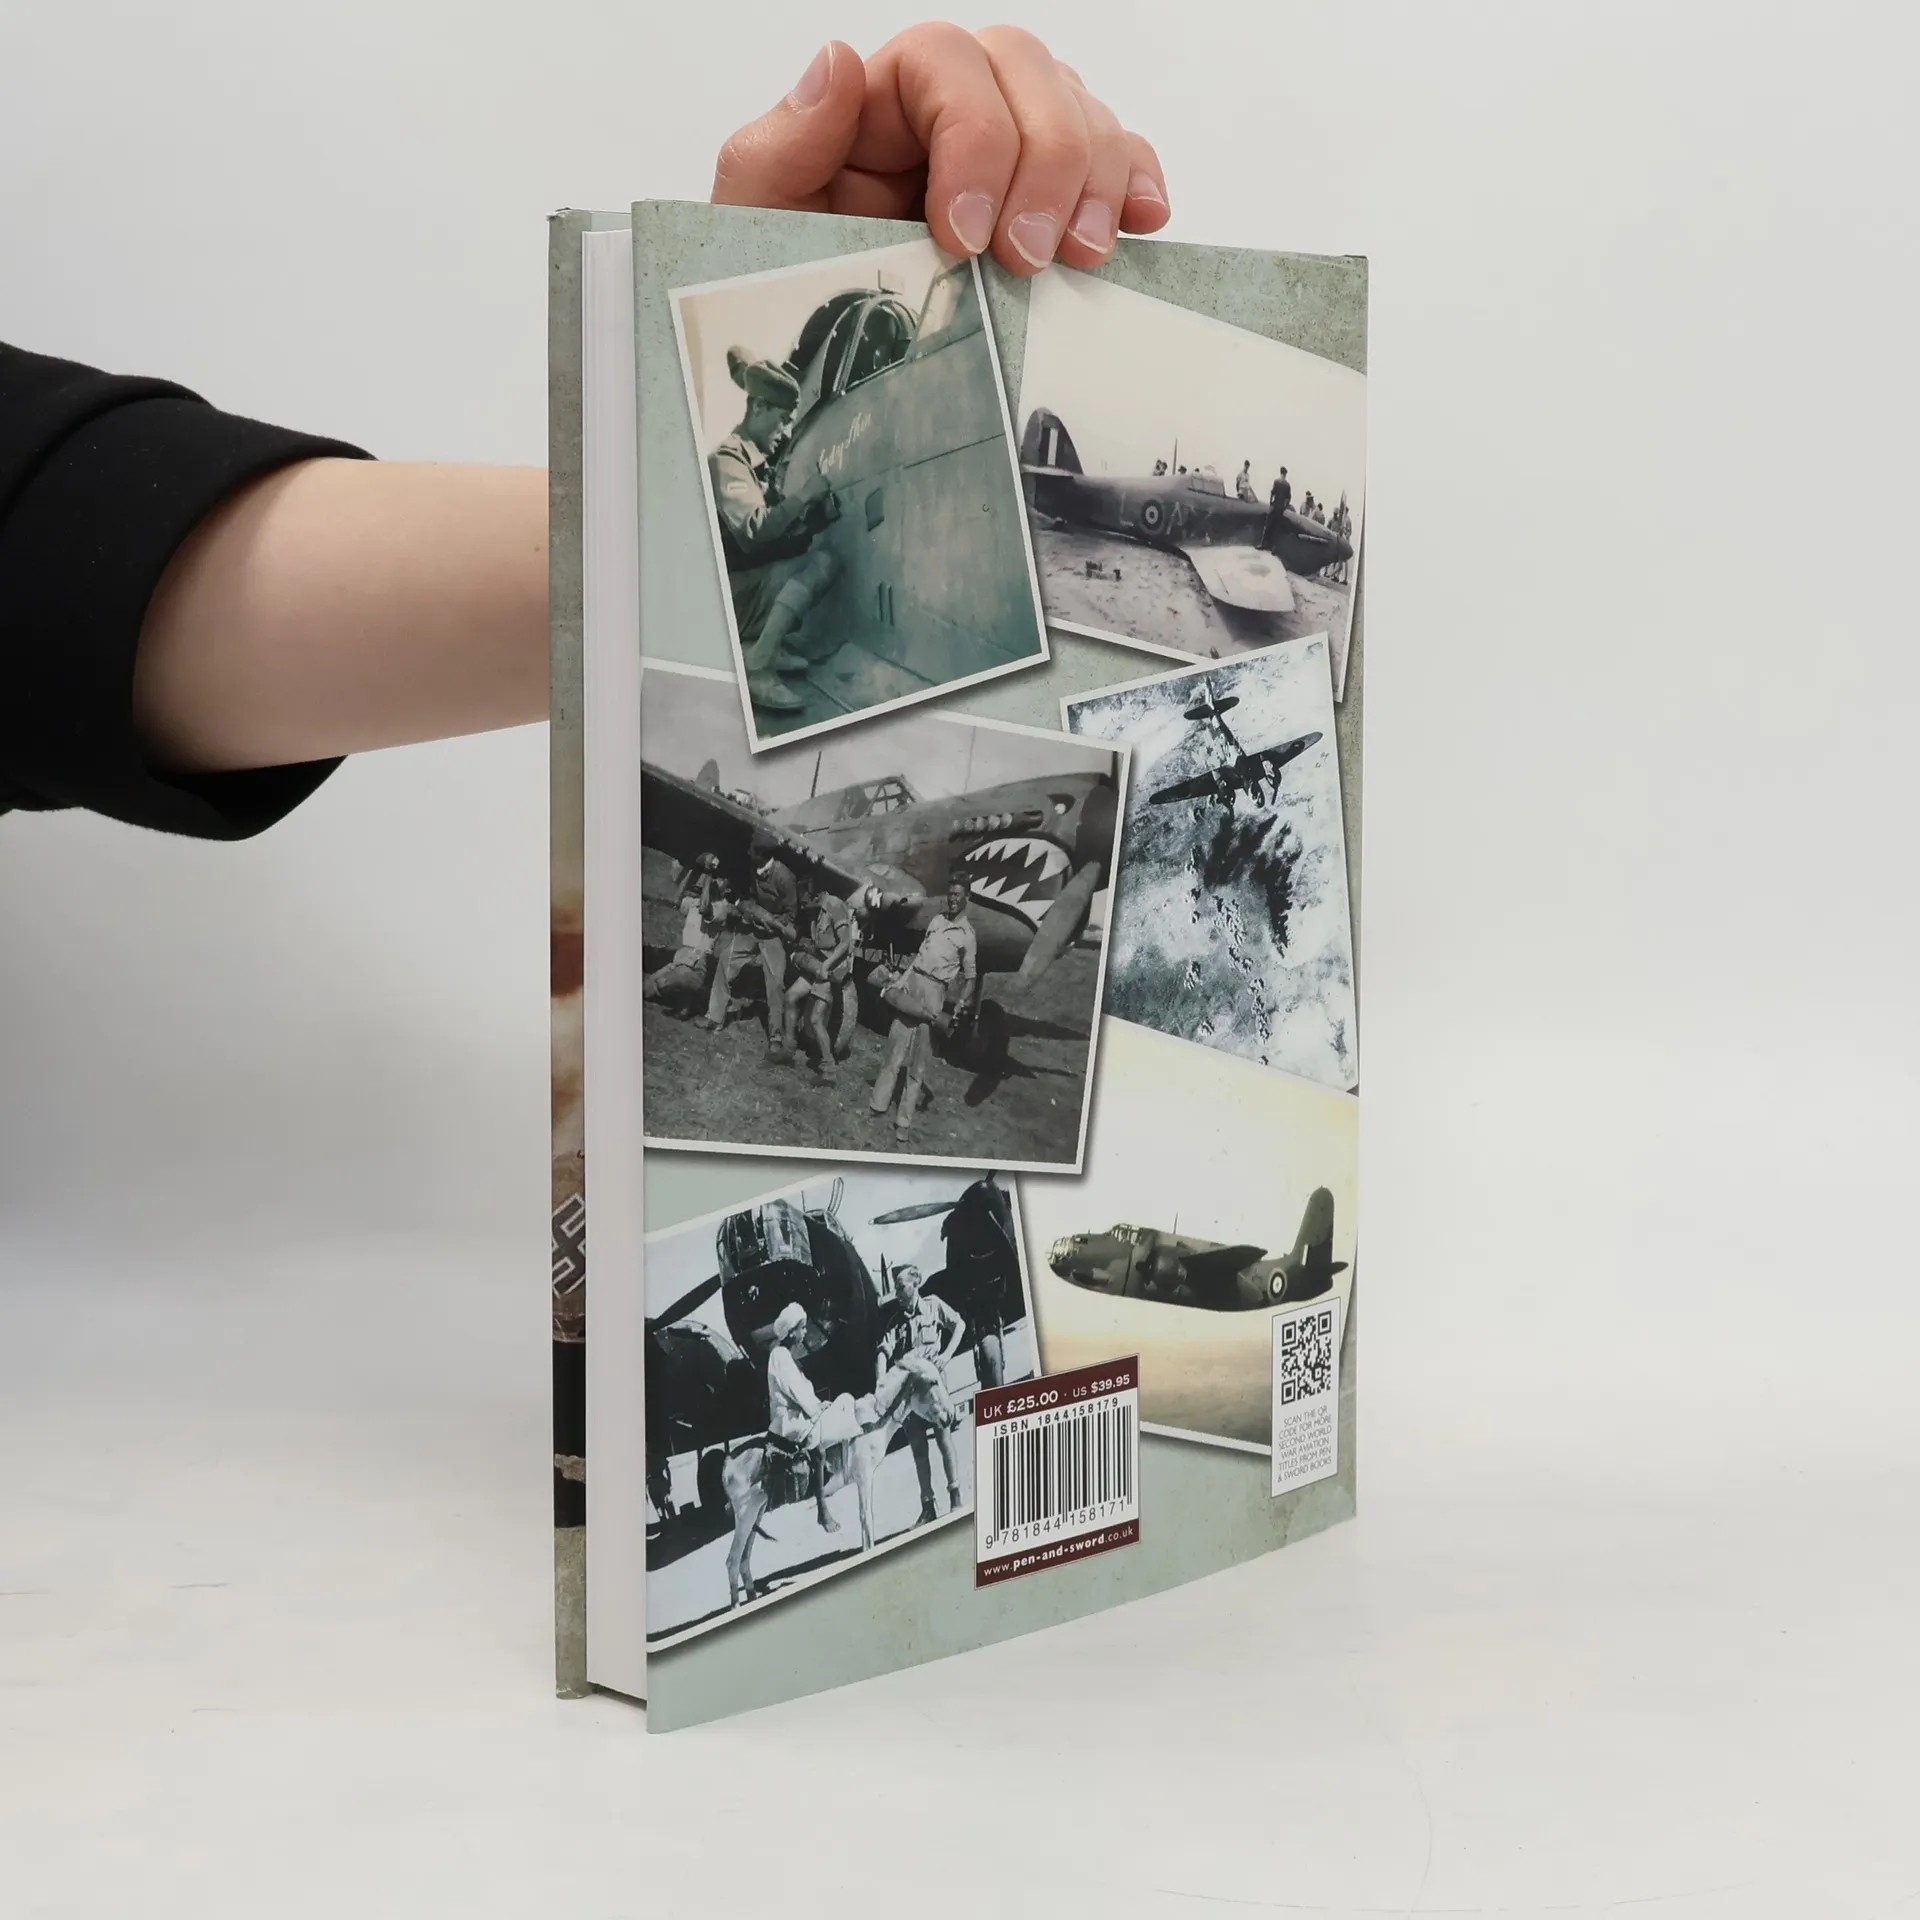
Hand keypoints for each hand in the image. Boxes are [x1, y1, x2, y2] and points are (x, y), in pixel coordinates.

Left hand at [712, 25, 1169, 275]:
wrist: (821, 378)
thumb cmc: (788, 292)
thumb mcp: (758, 225)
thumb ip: (781, 146)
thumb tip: (838, 63)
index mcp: (881, 102)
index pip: (948, 64)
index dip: (973, 138)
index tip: (962, 235)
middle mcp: (953, 110)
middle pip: (1029, 73)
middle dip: (1042, 166)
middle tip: (1025, 260)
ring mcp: (1012, 149)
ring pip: (1082, 113)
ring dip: (1094, 183)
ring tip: (1078, 259)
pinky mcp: (1055, 199)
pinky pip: (1118, 156)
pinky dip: (1137, 183)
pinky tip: (1139, 223)